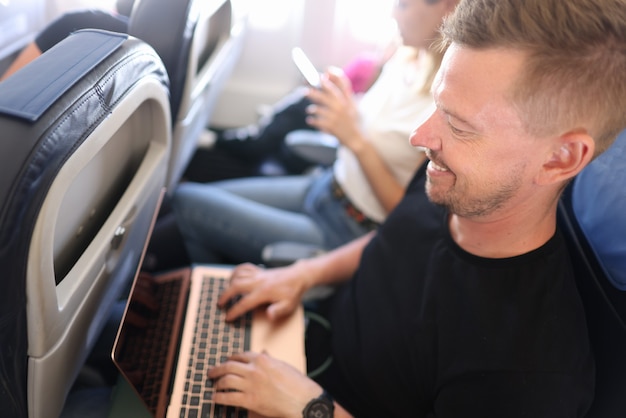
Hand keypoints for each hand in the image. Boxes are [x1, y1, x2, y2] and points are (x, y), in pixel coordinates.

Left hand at [208, 351, 322, 417]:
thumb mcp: (283, 365)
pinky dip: (219, 398)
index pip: (240, 355)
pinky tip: (215, 398)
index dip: (230, 358)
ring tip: (214, 386)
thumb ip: (269, 359)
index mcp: (262, 359)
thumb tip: (263, 351)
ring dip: (217, 383)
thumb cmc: (297, 383)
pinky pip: (228, 398)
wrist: (303, 400)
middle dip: (217, 369)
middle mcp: (254, 370)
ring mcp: (251, 385)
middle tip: (211, 372)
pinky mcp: (250, 401)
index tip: (225, 361)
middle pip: (228, 366)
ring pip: (226, 381)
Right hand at [218, 262, 312, 321]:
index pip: (244, 303)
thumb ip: (278, 311)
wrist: (299, 276)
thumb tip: (269, 316)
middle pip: (235, 286)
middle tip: (220, 304)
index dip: (234, 311)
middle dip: (225, 296)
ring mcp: (258, 274)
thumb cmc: (293, 292)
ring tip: (225, 293)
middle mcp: (258, 282)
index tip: (227, 318)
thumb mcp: (289, 305)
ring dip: (229, 284)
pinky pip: (244, 267)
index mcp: (264, 292)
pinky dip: (236, 271)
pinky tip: (233, 277)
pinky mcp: (259, 270)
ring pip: (237, 276)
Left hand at [306, 67, 363, 150]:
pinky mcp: (331, 126)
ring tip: (309, 109)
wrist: (356, 139)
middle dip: (314, 90)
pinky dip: (312, 120)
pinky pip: (317, 120)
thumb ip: (343, 95)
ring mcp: (336, 116)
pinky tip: (310, 120)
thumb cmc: (352, 122)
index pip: (343, 82)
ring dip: (313, 109)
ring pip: (319, 108)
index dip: (334, 75)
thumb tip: (327, 81)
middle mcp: (343, 106)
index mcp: (349, 100)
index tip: (326, 71)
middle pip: (326, 93)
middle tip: (304, 90)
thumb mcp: (352, 106)